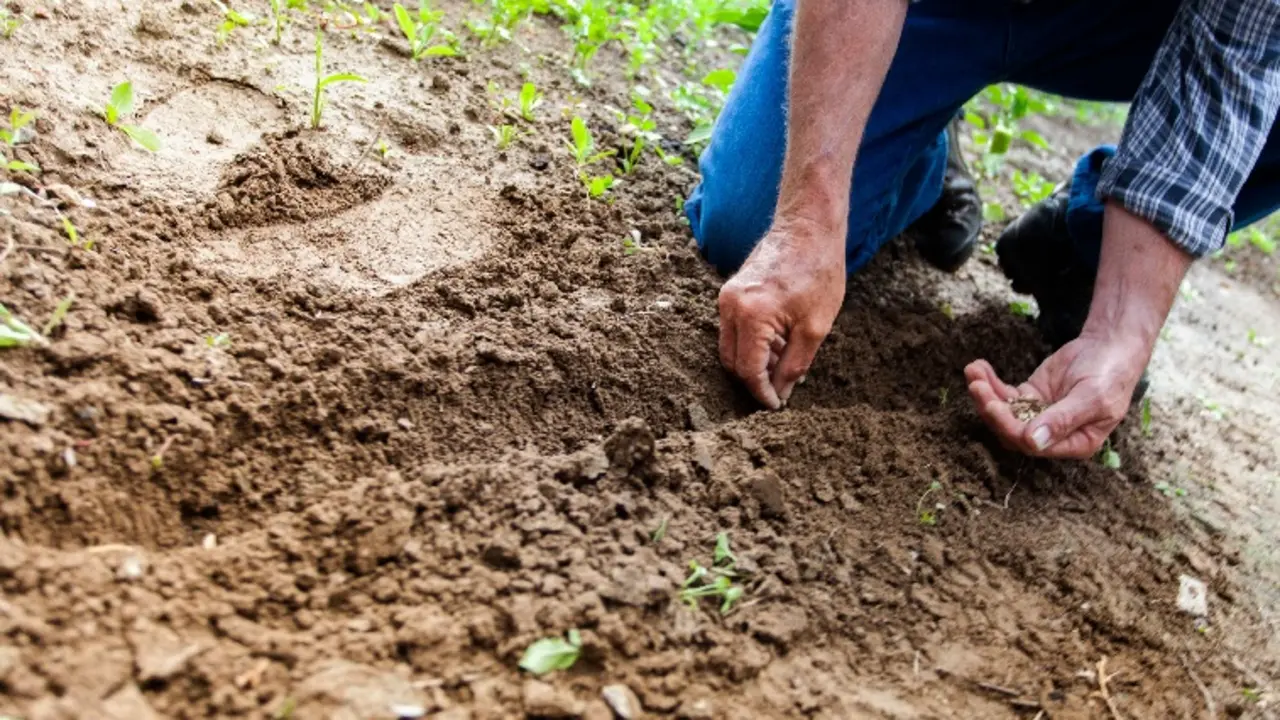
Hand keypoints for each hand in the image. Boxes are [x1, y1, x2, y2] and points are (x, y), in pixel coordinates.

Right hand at [717, 218, 845, 408]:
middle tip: (781, 390)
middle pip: (732, 362)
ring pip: (730, 347)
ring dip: (753, 361)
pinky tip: (779, 342)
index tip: (776, 405)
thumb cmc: (818, 271)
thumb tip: (781, 392)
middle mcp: (730, 306)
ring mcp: (726, 297)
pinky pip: (733, 329)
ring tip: (785, 362)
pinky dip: (751, 343)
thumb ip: (794, 365)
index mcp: (751, 316)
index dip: (762, 393)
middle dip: (754, 380)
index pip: (748, 370)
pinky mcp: (730, 291)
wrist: (808, 227)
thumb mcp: (815, 327)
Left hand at [964, 331, 1150, 457]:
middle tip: (977, 386)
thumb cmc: (1110, 375)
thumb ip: (1063, 420)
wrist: (1111, 346)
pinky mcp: (1030, 396)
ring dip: (985, 394)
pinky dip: (990, 382)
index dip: (1010, 427)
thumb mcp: (1092, 398)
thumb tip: (1033, 442)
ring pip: (1004, 412)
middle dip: (991, 409)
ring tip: (973, 371)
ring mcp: (1038, 415)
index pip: (1033, 445)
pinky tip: (978, 367)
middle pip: (1012, 430)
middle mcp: (1052, 435)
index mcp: (1074, 443)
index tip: (993, 405)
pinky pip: (1004, 394)